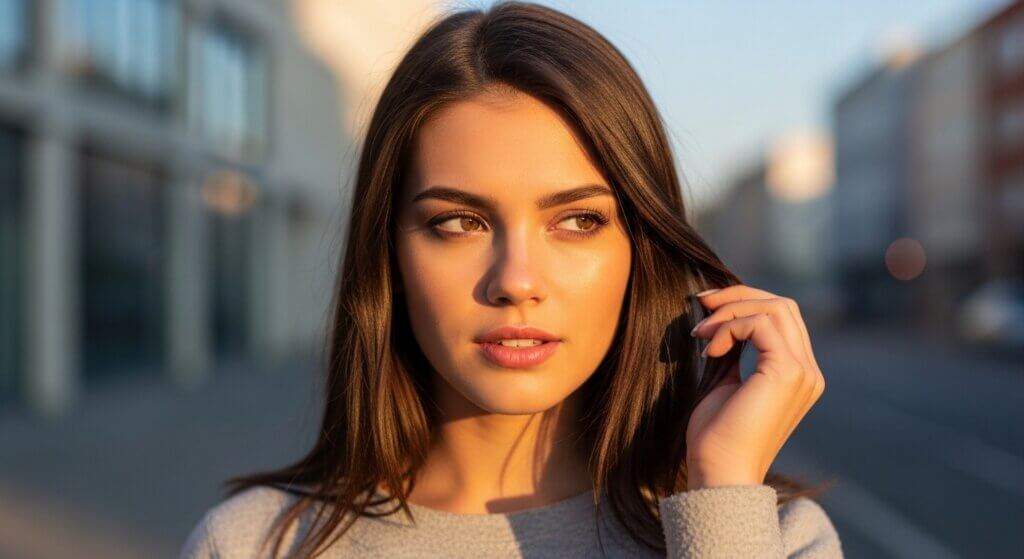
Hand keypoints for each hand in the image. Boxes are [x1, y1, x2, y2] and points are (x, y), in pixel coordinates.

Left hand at [684, 284, 824, 489]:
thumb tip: (722, 318)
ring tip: (701, 335)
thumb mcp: (726, 383)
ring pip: (774, 308)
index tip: (707, 310)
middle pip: (783, 305)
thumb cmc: (716, 436)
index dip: (744, 303)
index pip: (782, 317)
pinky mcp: (787, 373)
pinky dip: (729, 328)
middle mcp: (809, 372)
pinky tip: (710, 350)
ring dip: (730, 312)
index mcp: (799, 375)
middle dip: (738, 296)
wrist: (718, 472)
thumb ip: (734, 351)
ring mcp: (803, 372)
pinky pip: (759, 324)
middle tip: (701, 305)